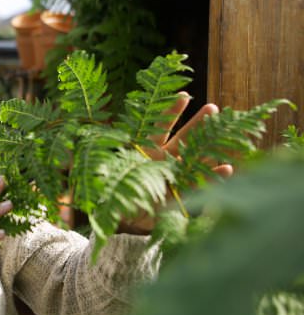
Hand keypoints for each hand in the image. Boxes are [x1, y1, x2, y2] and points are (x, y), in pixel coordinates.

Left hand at [117, 93, 233, 234]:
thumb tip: (87, 136)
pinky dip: (214, 177)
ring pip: (197, 157)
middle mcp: (163, 159)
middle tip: (214, 109)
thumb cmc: (111, 189)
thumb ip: (105, 155)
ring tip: (227, 133)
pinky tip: (228, 168)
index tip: (184, 95)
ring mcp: (175, 175)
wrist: (118, 218)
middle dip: (198, 124)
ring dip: (212, 146)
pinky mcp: (181, 194)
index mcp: (145, 149)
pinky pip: (200, 183)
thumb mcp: (105, 169)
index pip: (159, 126)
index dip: (171, 111)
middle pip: (184, 138)